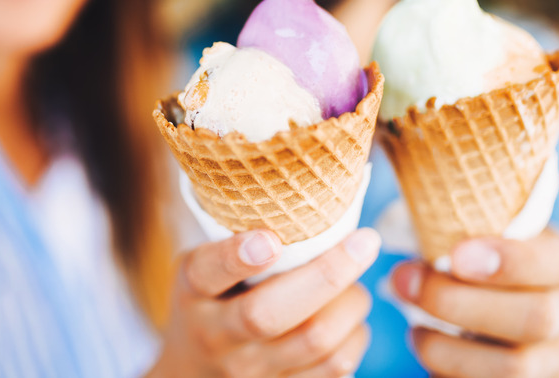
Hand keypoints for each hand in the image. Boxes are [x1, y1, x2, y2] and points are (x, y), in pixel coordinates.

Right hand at [148, 227, 380, 377]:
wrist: (193, 373)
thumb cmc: (212, 301)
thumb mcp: (206, 269)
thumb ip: (241, 242)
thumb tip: (315, 198)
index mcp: (194, 291)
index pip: (206, 272)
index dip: (235, 256)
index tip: (268, 239)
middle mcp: (216, 335)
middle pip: (269, 314)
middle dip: (326, 275)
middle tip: (365, 241)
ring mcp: (250, 372)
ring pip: (315, 342)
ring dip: (351, 304)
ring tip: (355, 285)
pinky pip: (335, 369)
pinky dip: (355, 337)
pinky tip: (348, 319)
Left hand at [391, 228, 558, 377]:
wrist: (527, 314)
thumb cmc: (490, 258)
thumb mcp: (492, 230)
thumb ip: (467, 217)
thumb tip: (408, 197)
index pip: (558, 263)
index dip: (509, 261)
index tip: (456, 254)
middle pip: (534, 319)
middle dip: (458, 302)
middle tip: (403, 279)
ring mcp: (550, 360)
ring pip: (512, 369)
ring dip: (445, 347)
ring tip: (411, 325)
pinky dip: (445, 373)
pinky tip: (425, 347)